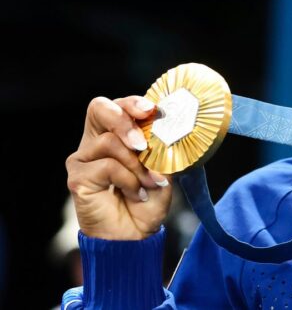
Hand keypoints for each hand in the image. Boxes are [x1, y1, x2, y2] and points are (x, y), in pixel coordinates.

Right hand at [66, 96, 172, 239]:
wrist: (135, 235)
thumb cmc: (148, 200)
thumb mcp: (162, 168)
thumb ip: (160, 147)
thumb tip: (168, 129)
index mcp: (115, 135)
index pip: (117, 105)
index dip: (132, 103)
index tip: (151, 110)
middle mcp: (95, 142)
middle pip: (100, 108)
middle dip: (125, 121)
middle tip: (143, 144)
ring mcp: (83, 159)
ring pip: (110, 141)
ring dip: (137, 165)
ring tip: (149, 184)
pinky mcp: (77, 177)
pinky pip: (108, 166)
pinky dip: (129, 180)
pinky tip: (136, 194)